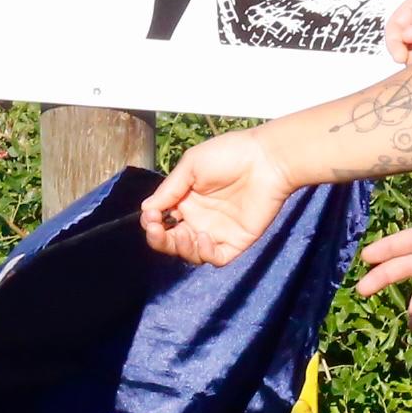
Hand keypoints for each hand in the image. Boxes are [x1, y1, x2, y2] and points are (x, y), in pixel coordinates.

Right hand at [141, 129, 295, 266]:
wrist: (265, 159)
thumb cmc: (228, 154)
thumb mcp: (191, 166)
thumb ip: (169, 190)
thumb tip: (146, 209)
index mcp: (186, 200)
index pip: (162, 220)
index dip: (152, 222)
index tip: (150, 216)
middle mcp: (199, 219)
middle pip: (171, 241)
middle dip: (159, 239)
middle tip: (156, 229)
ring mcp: (217, 232)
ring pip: (190, 253)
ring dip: (180, 247)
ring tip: (182, 232)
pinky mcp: (236, 241)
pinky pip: (215, 258)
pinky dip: (204, 253)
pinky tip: (204, 237)